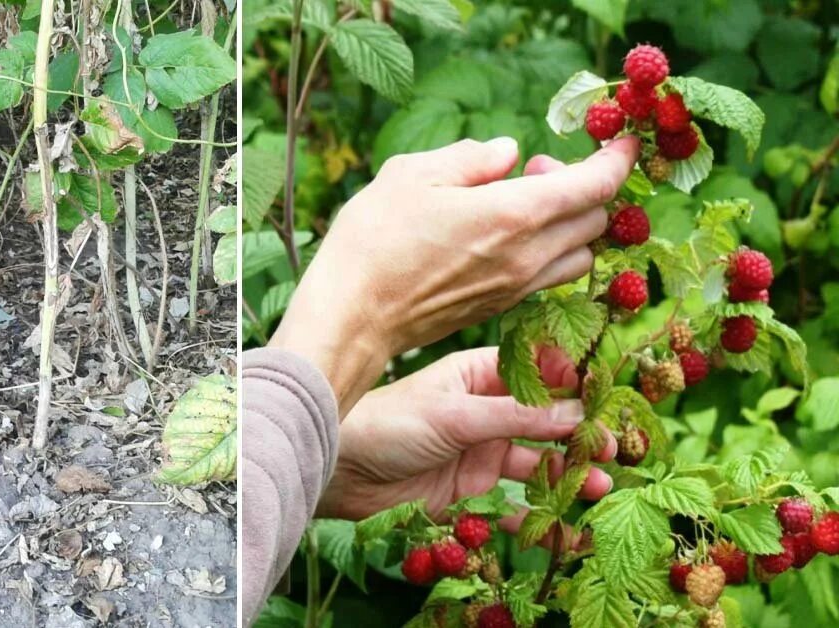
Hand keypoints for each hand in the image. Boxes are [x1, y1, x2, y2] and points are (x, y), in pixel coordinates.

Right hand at [270, 137, 639, 413]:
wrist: (352, 317)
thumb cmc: (373, 240)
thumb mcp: (411, 174)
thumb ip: (469, 158)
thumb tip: (508, 153)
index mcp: (513, 214)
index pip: (594, 185)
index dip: (617, 159)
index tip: (623, 141)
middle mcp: (527, 256)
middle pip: (594, 221)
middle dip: (582, 188)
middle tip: (535, 170)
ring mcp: (515, 289)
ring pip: (579, 256)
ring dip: (569, 226)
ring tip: (521, 209)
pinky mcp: (499, 310)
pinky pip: (549, 279)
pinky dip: (548, 254)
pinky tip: (504, 240)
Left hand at [315, 347, 615, 531]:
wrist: (339, 471)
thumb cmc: (387, 424)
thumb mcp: (454, 416)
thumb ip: (515, 417)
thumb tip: (576, 413)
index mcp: (479, 374)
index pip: (540, 370)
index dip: (576, 381)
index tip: (611, 396)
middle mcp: (485, 409)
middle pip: (546, 419)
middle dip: (581, 433)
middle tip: (614, 448)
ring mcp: (480, 448)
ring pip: (536, 459)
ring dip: (567, 472)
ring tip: (596, 486)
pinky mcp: (470, 487)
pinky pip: (513, 500)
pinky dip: (537, 514)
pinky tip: (560, 528)